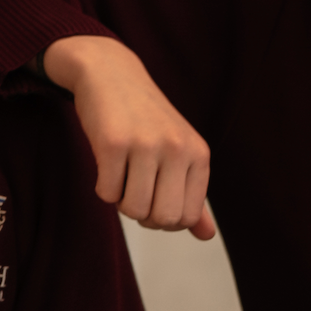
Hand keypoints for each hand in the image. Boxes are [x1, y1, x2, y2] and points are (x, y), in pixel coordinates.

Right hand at [43, 35, 215, 239]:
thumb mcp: (179, 152)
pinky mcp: (113, 143)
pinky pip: (106, 194)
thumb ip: (192, 196)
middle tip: (135, 190)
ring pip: (132, 209)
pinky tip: (107, 164)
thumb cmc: (146, 120)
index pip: (187, 217)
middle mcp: (177, 149)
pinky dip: (103, 187)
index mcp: (198, 154)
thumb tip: (207, 236)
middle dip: (143, 215)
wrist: (111, 74)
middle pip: (162, 219)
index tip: (154, 198)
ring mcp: (146, 144)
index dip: (165, 219)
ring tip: (123, 174)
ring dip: (121, 201)